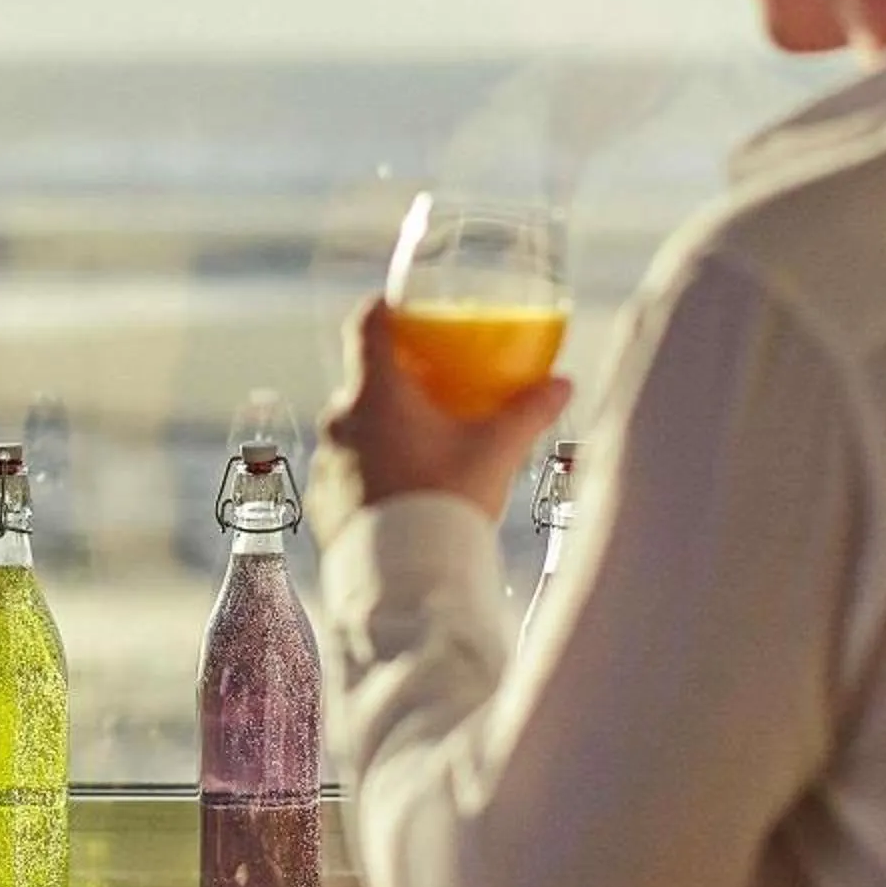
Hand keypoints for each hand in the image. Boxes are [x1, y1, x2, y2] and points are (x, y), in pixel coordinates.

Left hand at [314, 299, 573, 541]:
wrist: (410, 578)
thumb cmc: (448, 503)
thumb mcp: (496, 451)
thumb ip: (529, 411)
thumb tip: (562, 385)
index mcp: (376, 394)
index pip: (366, 326)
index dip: (383, 309)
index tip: (399, 308)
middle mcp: (341, 421)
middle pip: (363, 380)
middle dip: (395, 379)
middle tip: (430, 386)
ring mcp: (327, 463)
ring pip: (353, 428)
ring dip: (381, 429)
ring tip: (421, 445)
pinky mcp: (324, 502)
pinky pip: (346, 472)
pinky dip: (370, 470)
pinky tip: (402, 489)